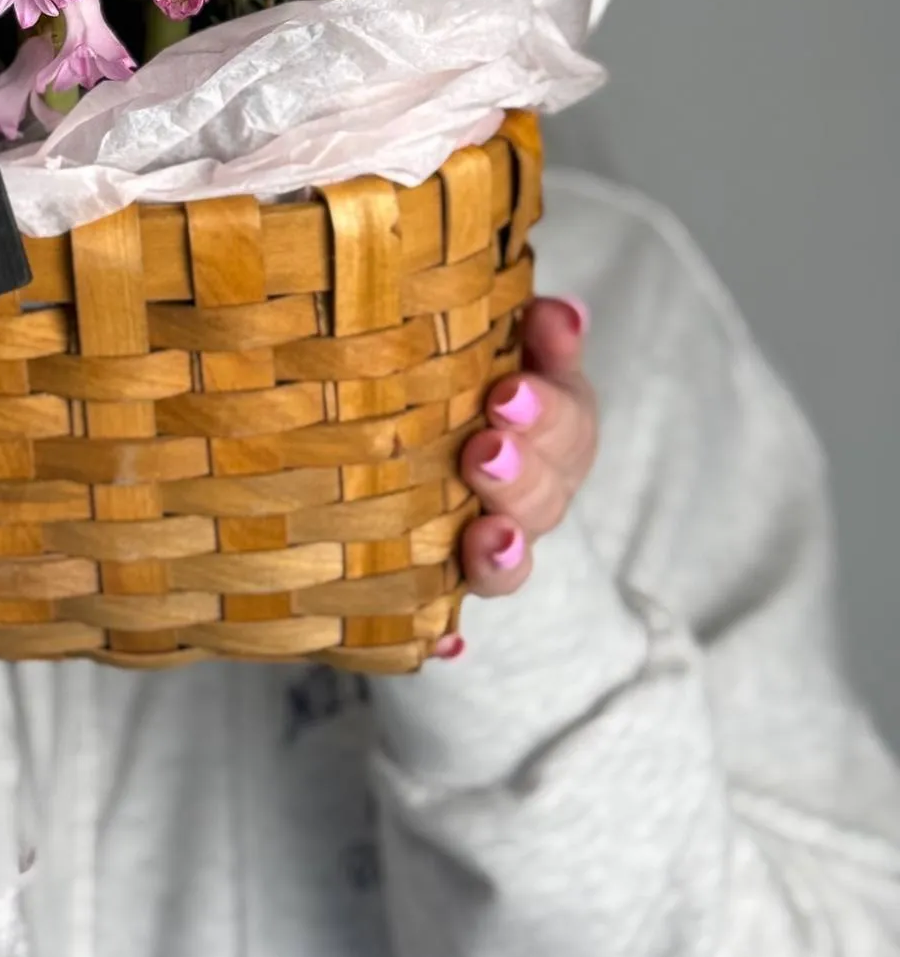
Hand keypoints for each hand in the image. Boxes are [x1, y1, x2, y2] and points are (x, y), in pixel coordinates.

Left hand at [435, 296, 595, 656]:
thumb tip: (561, 312)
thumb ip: (532, 332)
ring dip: (503, 552)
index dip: (548, 409)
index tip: (506, 394)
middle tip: (485, 451)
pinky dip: (449, 634)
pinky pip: (450, 618)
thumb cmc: (444, 371)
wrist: (387, 447)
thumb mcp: (489, 341)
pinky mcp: (442, 582)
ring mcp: (490, 538)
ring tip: (487, 541)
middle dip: (522, 475)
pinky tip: (444, 643)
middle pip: (545, 492)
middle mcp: (527, 487)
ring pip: (511, 556)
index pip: (568, 420)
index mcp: (543, 423)